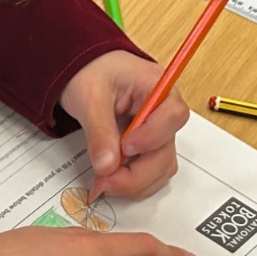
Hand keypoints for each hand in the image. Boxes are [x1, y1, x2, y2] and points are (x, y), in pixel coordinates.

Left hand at [59, 50, 189, 200]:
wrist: (84, 73)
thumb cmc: (90, 73)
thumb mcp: (89, 97)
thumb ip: (99, 131)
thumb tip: (106, 167)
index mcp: (157, 87)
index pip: (172, 115)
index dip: (152, 137)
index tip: (125, 147)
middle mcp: (164, 112)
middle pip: (167, 151)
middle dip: (137, 174)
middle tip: (105, 181)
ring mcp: (159, 132)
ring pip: (161, 168)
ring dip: (135, 182)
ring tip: (103, 181)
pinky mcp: (149, 147)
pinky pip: (150, 171)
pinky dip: (132, 182)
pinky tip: (110, 179)